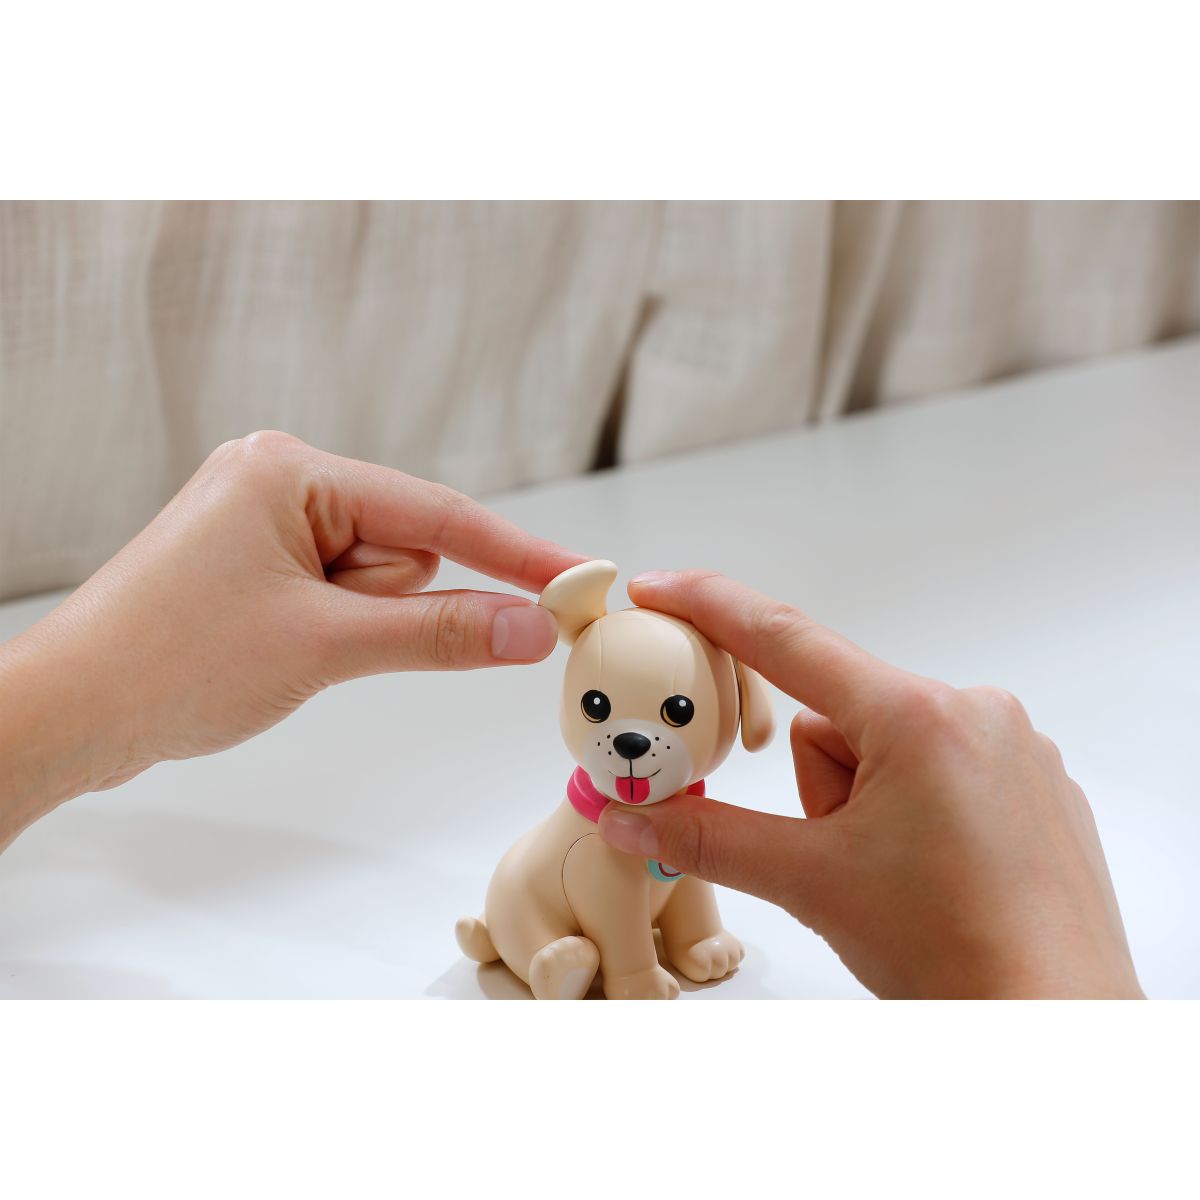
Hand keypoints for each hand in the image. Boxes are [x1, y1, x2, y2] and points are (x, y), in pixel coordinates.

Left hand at [0, 432, 582, 845]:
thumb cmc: (171, 664)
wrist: (68, 714)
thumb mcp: (324, 645)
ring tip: (281, 648)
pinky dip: (336, 628)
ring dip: (354, 625)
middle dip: (385, 605)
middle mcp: (278, 478)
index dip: (512, 552)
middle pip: (404, 547)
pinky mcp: (257, 563)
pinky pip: (340, 592)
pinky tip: (276, 649)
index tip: (578, 578)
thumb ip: (439, 632)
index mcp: (289, 468)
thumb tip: (531, 628)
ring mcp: (265, 522)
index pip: (434, 512)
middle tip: (321, 639)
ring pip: (376, 578)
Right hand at [598, 570, 1142, 998]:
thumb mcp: (811, 885)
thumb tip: (634, 820)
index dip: (713, 608)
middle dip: (819, 784)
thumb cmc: (960, 957)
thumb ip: (710, 839)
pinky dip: (911, 808)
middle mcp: (974, 712)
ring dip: (862, 801)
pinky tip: (930, 872)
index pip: (787, 640)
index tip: (663, 589)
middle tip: (838, 855)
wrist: (1057, 1024)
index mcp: (918, 718)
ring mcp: (1011, 747)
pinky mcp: (1031, 783)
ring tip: (893, 877)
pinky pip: (937, 766)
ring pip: (883, 745)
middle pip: (837, 716)